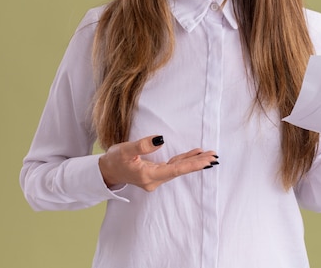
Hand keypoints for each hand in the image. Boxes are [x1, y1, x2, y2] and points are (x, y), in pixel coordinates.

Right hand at [98, 135, 217, 191]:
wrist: (106, 170)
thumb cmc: (114, 160)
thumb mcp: (125, 150)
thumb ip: (142, 145)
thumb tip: (161, 139)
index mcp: (148, 176)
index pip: (175, 169)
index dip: (191, 164)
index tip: (206, 161)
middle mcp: (154, 179)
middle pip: (179, 170)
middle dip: (197, 163)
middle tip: (214, 157)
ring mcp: (155, 177)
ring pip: (178, 168)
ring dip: (193, 161)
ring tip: (209, 155)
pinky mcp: (155, 172)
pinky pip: (173, 166)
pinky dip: (184, 160)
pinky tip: (194, 155)